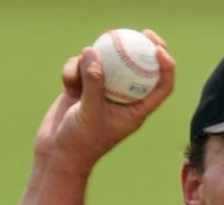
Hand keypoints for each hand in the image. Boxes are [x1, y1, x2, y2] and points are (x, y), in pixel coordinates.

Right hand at [32, 29, 174, 169]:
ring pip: (105, 63)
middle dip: (142, 48)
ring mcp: (101, 92)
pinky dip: (73, 70)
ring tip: (80, 72)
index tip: (159, 49)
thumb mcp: (90, 113)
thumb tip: (92, 52)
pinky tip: (67, 82)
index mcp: (136, 110)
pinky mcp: (82, 88)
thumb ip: (93, 83)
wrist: (57, 154)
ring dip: (91, 62)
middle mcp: (122, 99)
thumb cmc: (80, 143)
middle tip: (141, 33)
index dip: (166, 67)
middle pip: (139, 68)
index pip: (161, 87)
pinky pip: (81, 68)